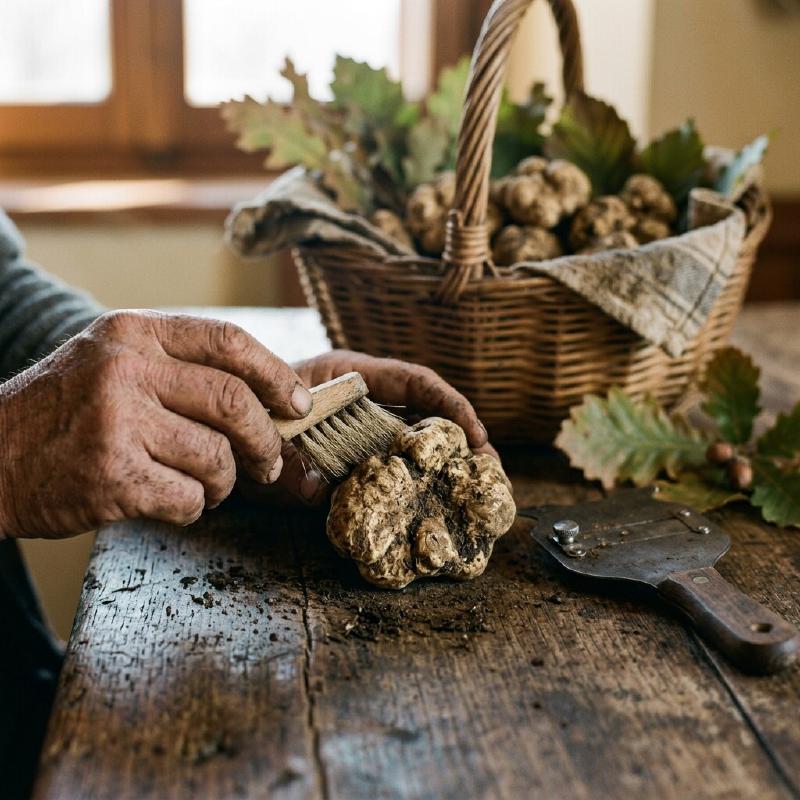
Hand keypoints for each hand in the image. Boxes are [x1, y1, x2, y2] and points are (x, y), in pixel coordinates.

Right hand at [0, 310, 311, 538]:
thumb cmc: (60, 413)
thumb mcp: (110, 362)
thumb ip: (178, 368)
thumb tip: (267, 397)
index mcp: (134, 333)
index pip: (230, 342)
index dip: (276, 375)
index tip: (298, 403)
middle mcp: (126, 369)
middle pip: (235, 402)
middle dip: (266, 440)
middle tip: (268, 463)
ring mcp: (117, 422)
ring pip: (216, 457)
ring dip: (224, 482)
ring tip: (206, 485)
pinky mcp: (111, 476)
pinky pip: (189, 498)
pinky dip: (194, 507)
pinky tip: (171, 502)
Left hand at [253, 349, 493, 505]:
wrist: (214, 427)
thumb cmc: (239, 415)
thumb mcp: (261, 432)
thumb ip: (285, 456)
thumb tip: (318, 488)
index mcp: (346, 376)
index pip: (411, 380)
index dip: (450, 405)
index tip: (474, 435)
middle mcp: (361, 400)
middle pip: (424, 411)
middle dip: (461, 438)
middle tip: (490, 472)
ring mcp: (359, 428)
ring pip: (413, 439)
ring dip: (445, 462)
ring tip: (475, 490)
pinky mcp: (353, 456)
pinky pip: (391, 465)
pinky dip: (415, 481)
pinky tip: (434, 502)